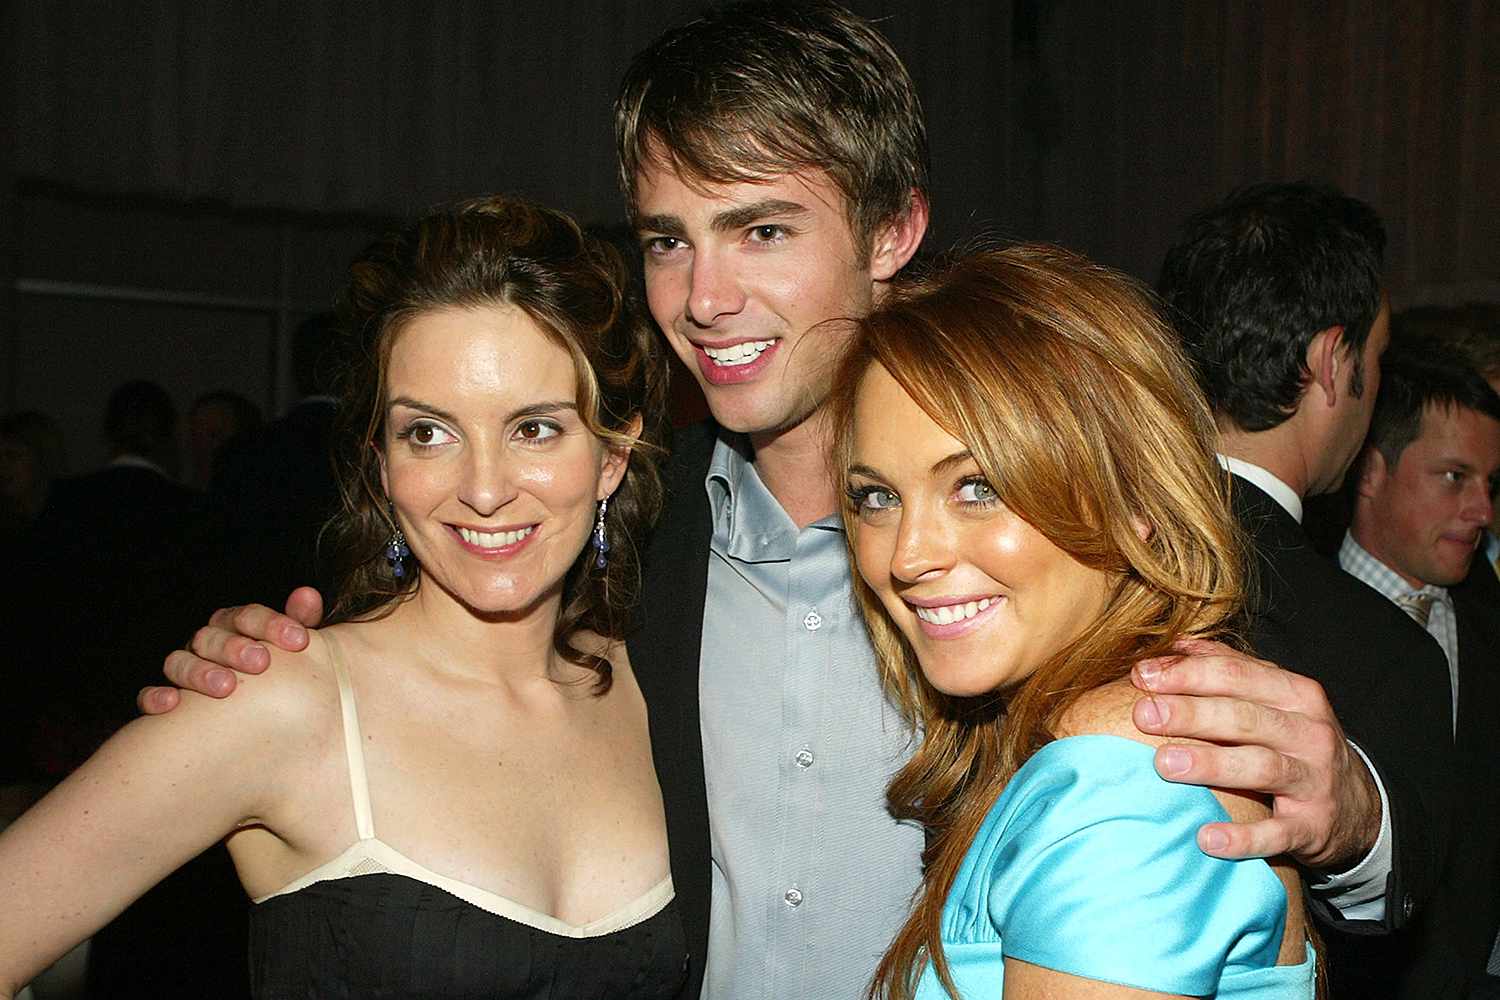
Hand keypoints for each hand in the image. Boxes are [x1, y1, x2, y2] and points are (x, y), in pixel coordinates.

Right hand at [137, 587, 324, 713]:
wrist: (251, 719)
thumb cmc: (275, 677)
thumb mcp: (289, 651)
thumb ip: (299, 623)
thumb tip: (308, 596)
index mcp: (235, 629)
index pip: (247, 616)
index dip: (271, 625)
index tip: (299, 640)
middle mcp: (205, 644)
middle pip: (212, 636)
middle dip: (236, 647)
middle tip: (261, 662)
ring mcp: (182, 670)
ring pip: (179, 662)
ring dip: (200, 672)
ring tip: (225, 688)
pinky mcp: (161, 700)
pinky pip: (147, 695)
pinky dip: (155, 697)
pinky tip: (171, 704)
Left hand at [1130, 637, 1380, 871]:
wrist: (1355, 804)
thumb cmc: (1295, 741)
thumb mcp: (1274, 699)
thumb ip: (1228, 668)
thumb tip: (1173, 644)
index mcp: (1295, 694)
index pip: (1237, 675)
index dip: (1187, 673)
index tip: (1141, 676)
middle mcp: (1309, 732)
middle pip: (1245, 717)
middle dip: (1191, 714)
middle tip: (1143, 716)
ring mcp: (1313, 780)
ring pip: (1261, 767)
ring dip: (1211, 765)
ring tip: (1164, 764)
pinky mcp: (1312, 826)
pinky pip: (1277, 833)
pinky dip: (1244, 838)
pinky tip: (1206, 838)